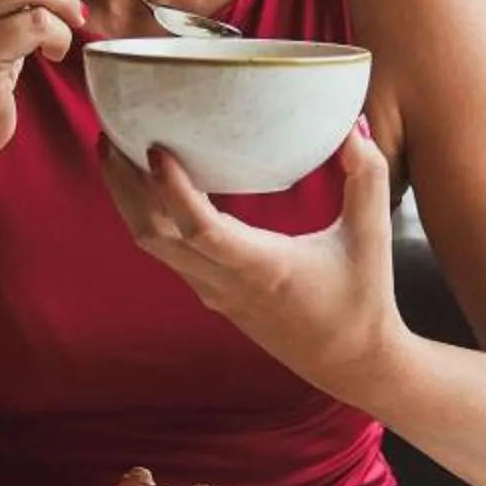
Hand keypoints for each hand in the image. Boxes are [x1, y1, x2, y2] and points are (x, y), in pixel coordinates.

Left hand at [100, 119, 406, 402]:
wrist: (351, 363)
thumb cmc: (362, 299)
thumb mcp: (373, 235)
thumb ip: (366, 176)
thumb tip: (352, 123)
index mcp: (263, 268)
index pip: (200, 230)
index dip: (172, 191)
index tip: (155, 148)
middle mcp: (227, 283)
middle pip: (153, 236)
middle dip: (125, 186)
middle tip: (112, 134)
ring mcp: (213, 291)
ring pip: (152, 245)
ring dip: (129, 200)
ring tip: (117, 151)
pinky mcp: (211, 293)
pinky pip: (166, 252)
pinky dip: (148, 216)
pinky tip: (149, 184)